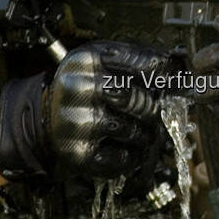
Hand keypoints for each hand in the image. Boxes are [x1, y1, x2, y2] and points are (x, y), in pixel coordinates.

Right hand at [0, 41, 173, 181]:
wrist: (42, 116)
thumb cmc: (82, 85)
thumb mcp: (100, 60)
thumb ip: (136, 59)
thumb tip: (176, 68)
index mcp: (88, 59)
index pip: (145, 65)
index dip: (167, 76)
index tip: (176, 82)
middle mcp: (80, 88)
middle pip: (145, 102)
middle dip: (155, 109)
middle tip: (152, 110)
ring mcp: (78, 123)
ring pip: (139, 132)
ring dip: (146, 134)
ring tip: (137, 129)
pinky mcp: (78, 153)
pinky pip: (124, 159)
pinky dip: (132, 155)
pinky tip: (124, 146)